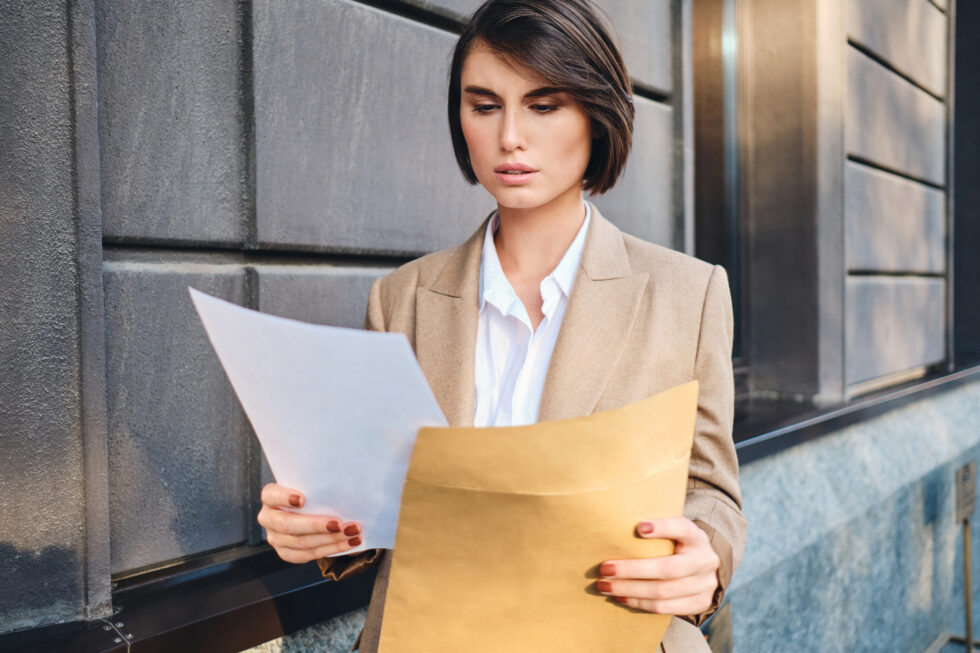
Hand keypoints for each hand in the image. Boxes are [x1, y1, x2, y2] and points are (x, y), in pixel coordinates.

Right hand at [257, 483, 362, 563]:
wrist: (308, 510)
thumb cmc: (312, 493)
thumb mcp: (310, 485)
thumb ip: (317, 486)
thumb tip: (344, 486)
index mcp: (270, 497)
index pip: (271, 496)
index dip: (284, 498)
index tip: (302, 499)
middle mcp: (268, 518)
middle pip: (287, 525)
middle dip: (315, 525)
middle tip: (339, 524)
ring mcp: (275, 538)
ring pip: (301, 542)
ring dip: (330, 539)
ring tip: (352, 533)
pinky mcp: (287, 553)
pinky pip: (309, 555)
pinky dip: (332, 549)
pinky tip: (349, 543)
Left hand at [595, 517, 719, 615]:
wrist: (706, 572)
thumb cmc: (679, 547)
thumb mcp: (675, 534)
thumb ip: (654, 531)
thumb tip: (613, 530)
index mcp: (697, 538)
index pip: (683, 528)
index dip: (664, 527)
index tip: (640, 527)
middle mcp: (704, 561)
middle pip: (668, 569)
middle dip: (632, 570)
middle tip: (605, 568)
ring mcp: (704, 585)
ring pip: (663, 592)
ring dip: (630, 590)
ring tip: (605, 586)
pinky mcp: (698, 604)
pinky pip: (664, 608)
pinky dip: (639, 603)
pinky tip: (621, 597)